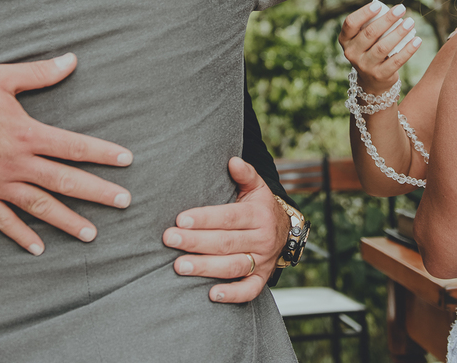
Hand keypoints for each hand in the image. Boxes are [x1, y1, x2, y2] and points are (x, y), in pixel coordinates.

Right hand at [0, 54, 133, 254]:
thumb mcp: (3, 77)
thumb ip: (40, 73)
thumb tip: (72, 60)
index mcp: (26, 133)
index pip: (73, 147)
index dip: (102, 154)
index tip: (126, 160)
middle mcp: (15, 162)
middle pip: (64, 181)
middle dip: (97, 193)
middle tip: (124, 202)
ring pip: (38, 207)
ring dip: (67, 220)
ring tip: (91, 233)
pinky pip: (2, 221)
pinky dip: (20, 235)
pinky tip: (38, 247)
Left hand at [163, 157, 290, 302]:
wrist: (285, 231)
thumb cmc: (260, 206)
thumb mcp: (257, 187)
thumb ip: (245, 174)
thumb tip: (232, 160)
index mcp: (259, 214)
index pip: (228, 217)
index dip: (204, 219)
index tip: (181, 220)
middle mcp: (263, 238)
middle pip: (226, 242)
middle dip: (196, 242)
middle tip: (170, 239)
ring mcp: (263, 261)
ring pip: (233, 266)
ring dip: (205, 267)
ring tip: (179, 266)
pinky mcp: (261, 278)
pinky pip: (249, 291)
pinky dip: (232, 295)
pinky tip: (211, 294)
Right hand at [339, 0, 420, 93]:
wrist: (372, 81)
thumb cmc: (370, 50)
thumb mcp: (364, 39)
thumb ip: (372, 26)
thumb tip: (392, 11)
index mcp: (345, 40)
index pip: (351, 23)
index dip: (364, 13)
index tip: (379, 5)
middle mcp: (351, 53)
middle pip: (369, 33)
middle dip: (387, 19)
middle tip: (401, 9)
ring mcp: (365, 66)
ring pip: (383, 47)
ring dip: (398, 33)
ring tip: (410, 23)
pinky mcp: (379, 75)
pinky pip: (396, 61)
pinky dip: (408, 50)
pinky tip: (417, 40)